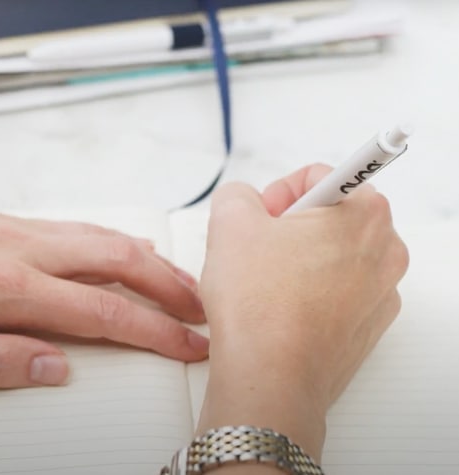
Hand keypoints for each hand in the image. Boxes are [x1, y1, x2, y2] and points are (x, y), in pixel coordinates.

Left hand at [0, 198, 207, 387]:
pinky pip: (78, 228)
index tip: (189, 344)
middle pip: (120, 263)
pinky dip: (114, 241)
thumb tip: (57, 369)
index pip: (106, 313)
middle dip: (171, 287)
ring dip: (149, 261)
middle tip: (202, 308)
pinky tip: (123, 252)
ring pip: (104, 239)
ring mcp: (19, 231)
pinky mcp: (9, 222)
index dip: (156, 331)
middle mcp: (24, 250)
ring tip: (180, 281)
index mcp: (9, 288)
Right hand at [197, 164, 408, 462]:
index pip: (317, 176)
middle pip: (328, 215)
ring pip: (330, 254)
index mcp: (362, 212)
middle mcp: (384, 250)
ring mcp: (380, 292)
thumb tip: (244, 201)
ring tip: (265, 282)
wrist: (269, 377)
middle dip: (288, 225)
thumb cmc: (259, 306)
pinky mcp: (366, 325)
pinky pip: (335, 291)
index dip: (278, 192)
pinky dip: (308, 291)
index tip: (262, 216)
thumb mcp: (230, 220)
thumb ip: (237, 192)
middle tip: (259, 248)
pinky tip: (280, 306)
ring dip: (296, 258)